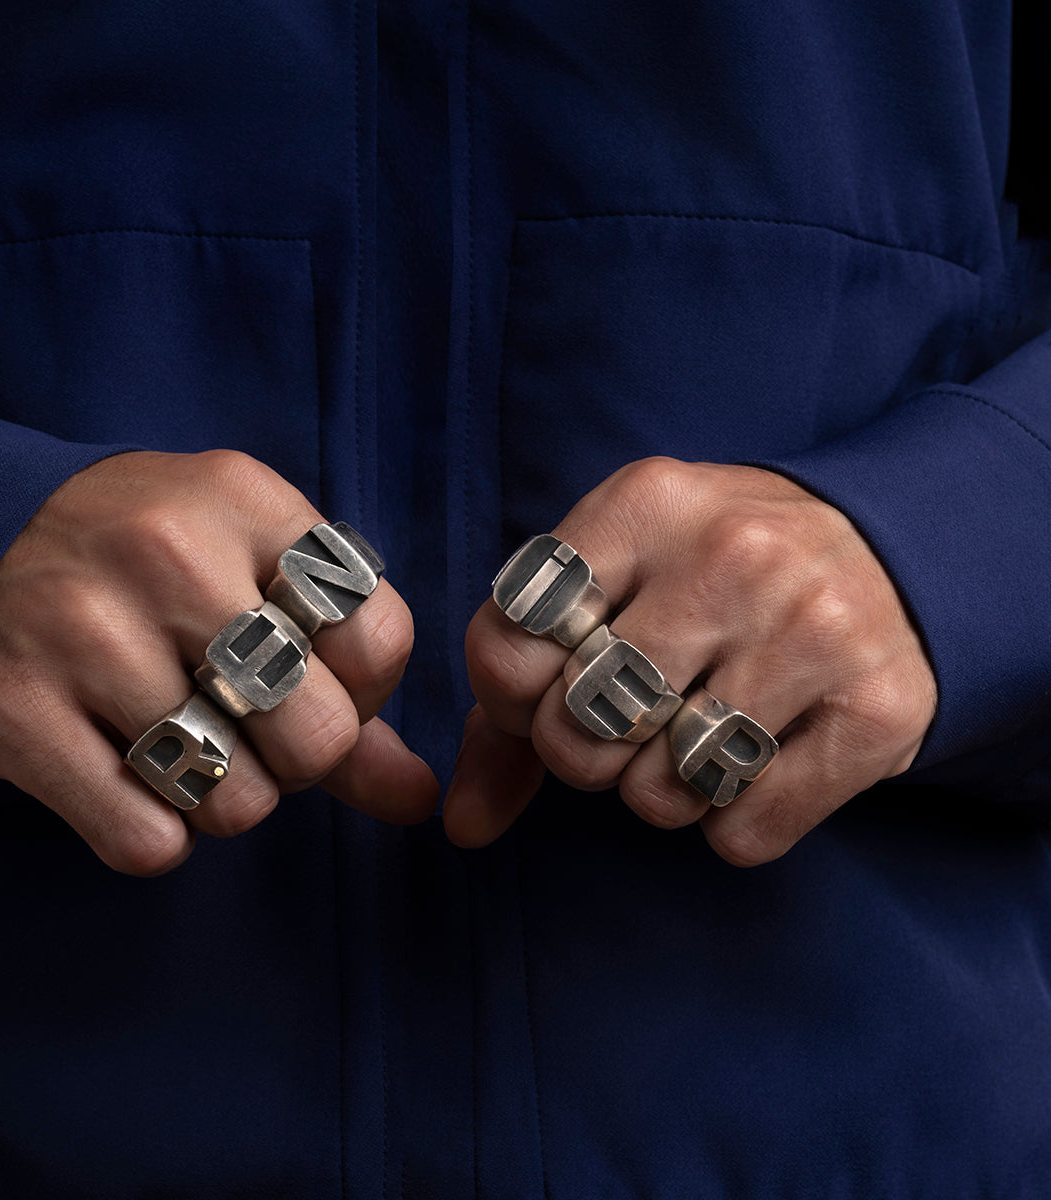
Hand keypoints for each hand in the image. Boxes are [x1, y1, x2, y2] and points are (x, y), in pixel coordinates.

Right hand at [0, 450, 437, 874]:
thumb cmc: (150, 565)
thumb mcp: (254, 574)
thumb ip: (351, 684)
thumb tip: (423, 800)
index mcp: (246, 502)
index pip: (381, 641)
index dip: (364, 690)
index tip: (316, 679)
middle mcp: (170, 555)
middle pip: (319, 735)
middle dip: (299, 758)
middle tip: (250, 727)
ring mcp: (87, 632)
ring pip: (237, 803)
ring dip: (227, 798)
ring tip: (188, 745)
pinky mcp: (18, 714)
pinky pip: (146, 842)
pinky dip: (157, 834)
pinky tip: (131, 777)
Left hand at [444, 458, 936, 864]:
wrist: (892, 549)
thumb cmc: (714, 573)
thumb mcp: (613, 581)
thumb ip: (516, 692)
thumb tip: (461, 824)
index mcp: (642, 504)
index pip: (504, 648)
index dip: (510, 697)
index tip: (552, 685)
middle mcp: (730, 557)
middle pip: (577, 733)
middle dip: (586, 751)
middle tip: (632, 716)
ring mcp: (812, 632)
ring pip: (659, 794)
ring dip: (661, 790)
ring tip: (697, 733)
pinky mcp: (879, 710)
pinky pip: (745, 831)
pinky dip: (731, 823)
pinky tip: (757, 761)